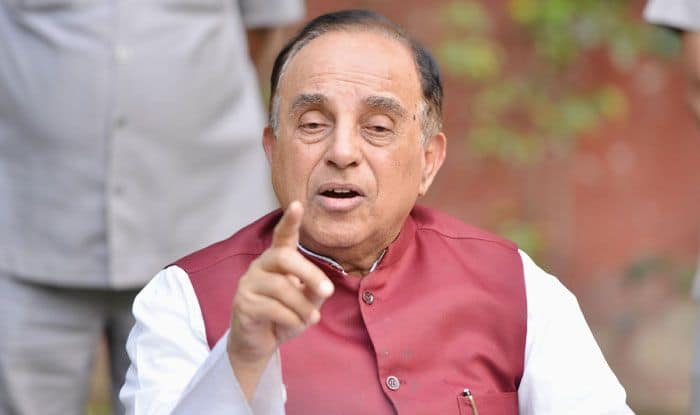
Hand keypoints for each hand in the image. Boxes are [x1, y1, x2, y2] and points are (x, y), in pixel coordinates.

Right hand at [227, 201, 333, 399]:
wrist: (259, 343)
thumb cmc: (285, 316)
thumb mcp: (307, 303)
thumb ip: (315, 291)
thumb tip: (322, 288)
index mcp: (278, 260)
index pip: (283, 236)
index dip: (290, 221)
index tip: (297, 204)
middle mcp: (261, 266)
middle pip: (284, 257)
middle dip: (309, 274)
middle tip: (328, 292)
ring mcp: (249, 283)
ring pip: (281, 287)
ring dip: (303, 307)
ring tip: (313, 320)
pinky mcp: (243, 302)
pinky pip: (273, 308)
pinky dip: (291, 319)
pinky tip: (294, 325)